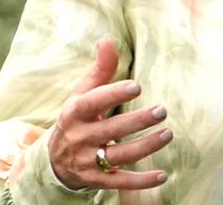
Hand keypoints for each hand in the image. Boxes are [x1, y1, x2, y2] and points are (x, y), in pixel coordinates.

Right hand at [47, 38, 171, 190]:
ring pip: (118, 156)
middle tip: (162, 110)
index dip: (113, 94)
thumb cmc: (78, 118)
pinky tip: (163, 176)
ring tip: (168, 134)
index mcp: (75, 113)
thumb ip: (101, 69)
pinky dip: (141, 181)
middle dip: (137, 121)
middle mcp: (79, 138)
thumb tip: (107, 40)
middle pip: (110, 130)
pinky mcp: (96, 180)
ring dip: (145, 147)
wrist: (53, 159)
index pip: (92, 103)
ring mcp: (87, 161)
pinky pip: (120, 182)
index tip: (137, 85)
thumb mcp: (83, 93)